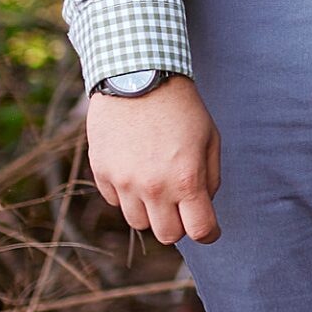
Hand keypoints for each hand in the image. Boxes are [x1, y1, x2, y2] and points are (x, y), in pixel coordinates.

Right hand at [85, 76, 222, 244]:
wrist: (137, 77)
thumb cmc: (181, 107)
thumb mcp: (210, 139)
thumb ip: (210, 178)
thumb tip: (202, 205)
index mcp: (185, 180)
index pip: (200, 231)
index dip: (210, 233)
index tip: (210, 229)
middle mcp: (152, 188)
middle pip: (167, 235)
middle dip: (179, 225)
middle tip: (183, 206)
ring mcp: (123, 182)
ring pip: (138, 222)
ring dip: (151, 211)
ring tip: (158, 185)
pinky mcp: (101, 172)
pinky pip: (115, 201)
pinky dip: (127, 194)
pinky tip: (135, 169)